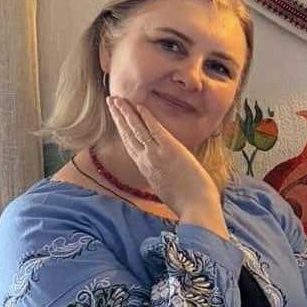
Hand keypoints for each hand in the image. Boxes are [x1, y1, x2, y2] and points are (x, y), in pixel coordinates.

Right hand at [108, 96, 223, 227]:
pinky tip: (139, 105)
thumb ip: (160, 175)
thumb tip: (163, 170)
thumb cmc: (186, 202)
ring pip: (136, 129)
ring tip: (116, 98)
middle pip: (127, 134)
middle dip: (118, 117)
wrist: (196, 208)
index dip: (121, 130)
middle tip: (110, 101)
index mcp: (146, 170)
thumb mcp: (166, 188)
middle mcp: (146, 161)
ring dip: (125, 112)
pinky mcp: (170, 149)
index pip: (130, 145)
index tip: (116, 119)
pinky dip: (145, 116)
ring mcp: (156, 154)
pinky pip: (154, 128)